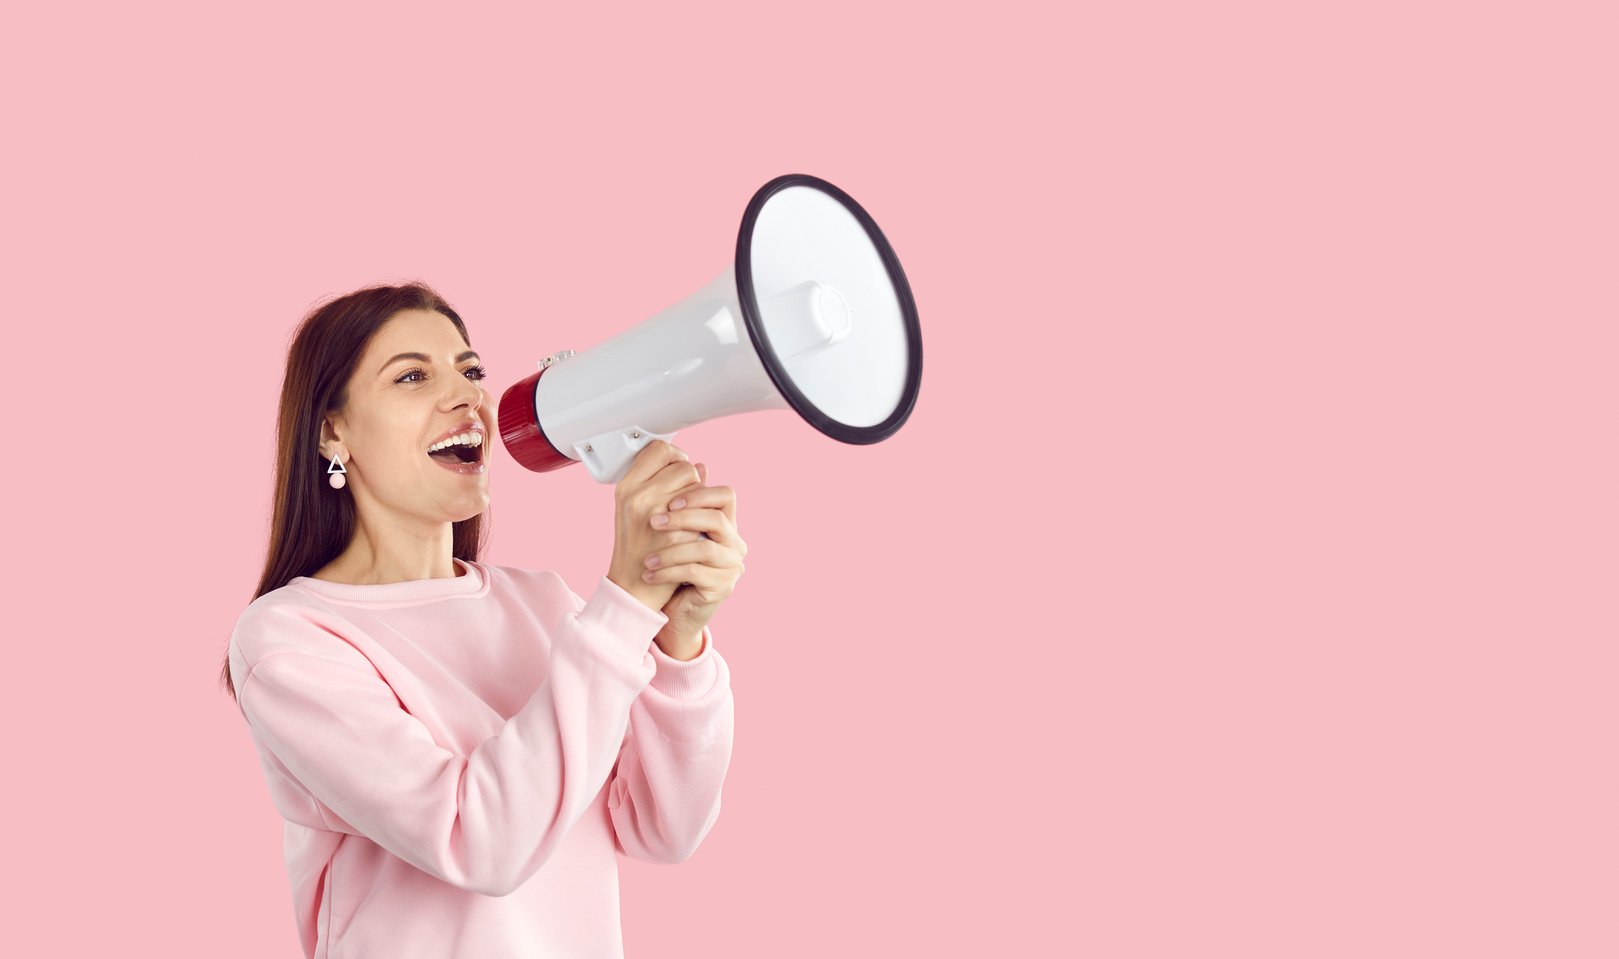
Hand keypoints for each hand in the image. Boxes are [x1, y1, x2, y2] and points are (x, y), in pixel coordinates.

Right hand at [606, 440, 709, 611]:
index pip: (658, 450)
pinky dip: (702, 518)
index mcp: (627, 488)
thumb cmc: (635, 547)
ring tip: (687, 514)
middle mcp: (640, 497)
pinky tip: (693, 530)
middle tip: (684, 497)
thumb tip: (701, 466)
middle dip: (690, 479)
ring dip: (699, 497)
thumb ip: (663, 484)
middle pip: (683, 465)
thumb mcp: (637, 509)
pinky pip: (703, 511)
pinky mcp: (677, 534)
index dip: (673, 455)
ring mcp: (659, 515)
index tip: (677, 467)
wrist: (633, 587)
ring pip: (698, 486)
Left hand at [641, 462, 746, 651]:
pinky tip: (651, 573)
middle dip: (682, 518)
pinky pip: (695, 573)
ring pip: (703, 548)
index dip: (699, 493)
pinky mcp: (723, 587)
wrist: (673, 608)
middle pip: (716, 518)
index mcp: (726, 523)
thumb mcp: (673, 531)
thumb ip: (679, 503)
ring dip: (670, 550)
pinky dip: (669, 572)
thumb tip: (683, 466)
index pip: (726, 495)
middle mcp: (735, 542)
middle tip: (653, 522)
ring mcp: (732, 565)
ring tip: (647, 558)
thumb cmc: (673, 565)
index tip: (669, 500)